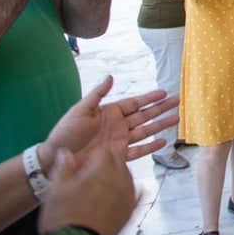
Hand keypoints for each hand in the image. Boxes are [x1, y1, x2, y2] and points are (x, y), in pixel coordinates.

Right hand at [37, 147, 136, 234]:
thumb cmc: (63, 217)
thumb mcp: (56, 189)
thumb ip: (63, 166)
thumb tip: (66, 152)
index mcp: (102, 169)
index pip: (104, 151)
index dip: (92, 156)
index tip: (82, 165)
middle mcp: (120, 179)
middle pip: (118, 161)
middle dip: (106, 163)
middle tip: (91, 173)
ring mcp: (128, 196)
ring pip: (128, 176)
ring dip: (117, 176)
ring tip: (102, 185)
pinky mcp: (130, 212)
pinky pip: (136, 195)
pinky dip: (130, 191)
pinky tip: (123, 193)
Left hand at [39, 75, 179, 175]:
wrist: (56, 158)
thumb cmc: (66, 133)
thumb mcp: (80, 110)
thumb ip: (97, 95)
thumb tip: (111, 76)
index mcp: (109, 112)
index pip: (135, 103)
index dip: (149, 98)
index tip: (164, 92)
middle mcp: (117, 125)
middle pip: (144, 115)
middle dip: (161, 108)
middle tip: (177, 101)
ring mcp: (119, 141)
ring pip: (145, 131)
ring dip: (160, 125)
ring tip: (176, 119)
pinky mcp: (117, 156)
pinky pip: (138, 150)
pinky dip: (151, 147)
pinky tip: (163, 142)